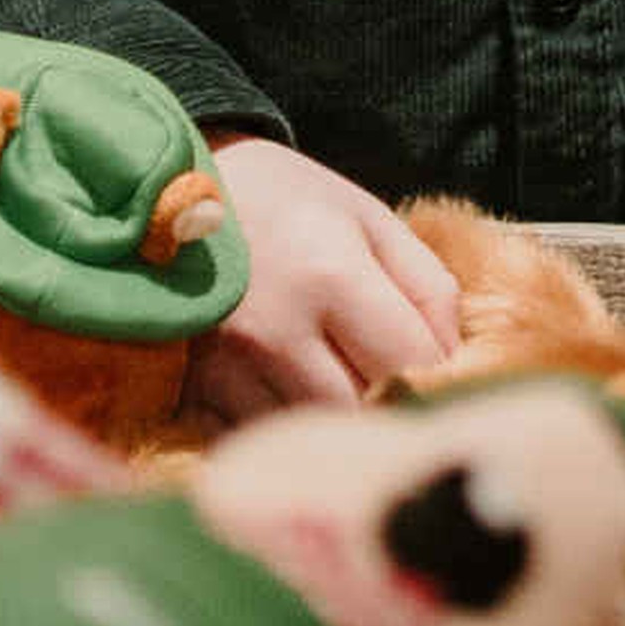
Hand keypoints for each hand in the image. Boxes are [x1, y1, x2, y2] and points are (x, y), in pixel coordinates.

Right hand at [187, 136, 465, 419]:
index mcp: (330, 274)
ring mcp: (225, 366)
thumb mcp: (371, 220)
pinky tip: (293, 394)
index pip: (409, 362)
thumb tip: (453, 360)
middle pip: (361, 410)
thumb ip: (426, 287)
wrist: (171, 189)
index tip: (445, 373)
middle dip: (389, 404)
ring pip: (311, 432)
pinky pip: (259, 436)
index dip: (438, 375)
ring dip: (339, 421)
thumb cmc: (288, 202)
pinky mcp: (190, 391)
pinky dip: (287, 427)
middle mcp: (274, 329)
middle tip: (397, 386)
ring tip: (345, 385)